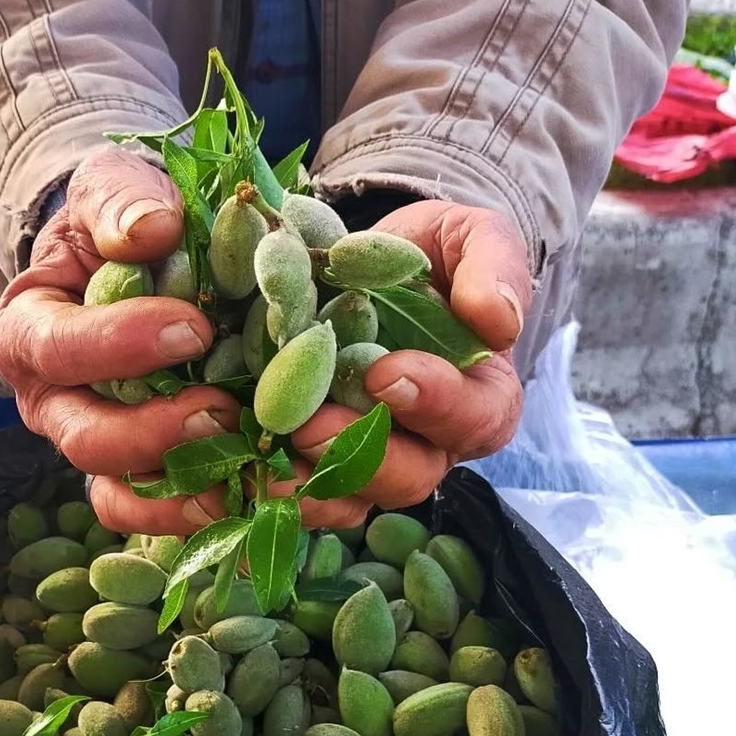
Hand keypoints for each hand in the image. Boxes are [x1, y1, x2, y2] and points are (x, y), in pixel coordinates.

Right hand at [0, 145, 380, 534]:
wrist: (139, 265)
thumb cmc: (120, 226)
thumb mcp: (114, 191)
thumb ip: (123, 201)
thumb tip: (152, 228)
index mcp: (31, 332)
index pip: (58, 349)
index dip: (120, 346)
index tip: (193, 326)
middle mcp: (55, 405)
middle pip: (87, 442)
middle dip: (155, 434)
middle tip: (223, 411)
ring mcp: (101, 449)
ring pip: (126, 496)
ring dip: (190, 492)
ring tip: (256, 471)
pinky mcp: (147, 476)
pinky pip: (168, 515)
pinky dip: (220, 513)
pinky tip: (275, 495)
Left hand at [289, 200, 532, 522]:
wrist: (366, 262)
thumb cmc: (432, 256)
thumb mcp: (471, 239)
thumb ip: (494, 265)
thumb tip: (499, 320)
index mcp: (480, 398)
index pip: (473, 417)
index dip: (434, 403)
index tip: (386, 375)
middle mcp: (430, 444)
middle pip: (409, 475)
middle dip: (359, 455)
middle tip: (311, 428)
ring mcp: (372, 461)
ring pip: (350, 497)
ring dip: (307, 484)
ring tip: (264, 460)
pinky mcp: (318, 461)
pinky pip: (301, 493)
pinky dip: (270, 483)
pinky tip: (236, 466)